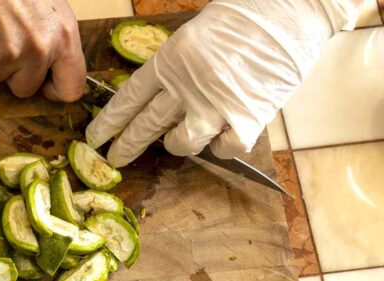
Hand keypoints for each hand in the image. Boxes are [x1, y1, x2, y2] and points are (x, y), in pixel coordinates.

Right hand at [0, 0, 86, 101]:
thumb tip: (57, 70)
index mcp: (64, 37)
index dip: (56, 90)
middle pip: (26, 89)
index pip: (71, 88)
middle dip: (16, 74)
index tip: (46, 85)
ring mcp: (8, 55)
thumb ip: (57, 42)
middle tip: (9, 43)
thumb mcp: (53, 8)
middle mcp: (39, 50)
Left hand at [86, 0, 357, 165]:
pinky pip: (222, 149)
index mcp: (170, 60)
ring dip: (177, 145)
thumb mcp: (193, 36)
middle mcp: (187, 86)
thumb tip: (157, 101)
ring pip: (180, 144)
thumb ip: (173, 69)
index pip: (128, 99)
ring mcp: (216, 105)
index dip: (109, 123)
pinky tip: (224, 134)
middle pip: (144, 127)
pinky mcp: (246, 120)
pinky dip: (221, 145)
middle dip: (125, 147)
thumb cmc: (243, 17)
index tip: (95, 138)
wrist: (291, 10)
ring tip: (181, 138)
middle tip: (113, 160)